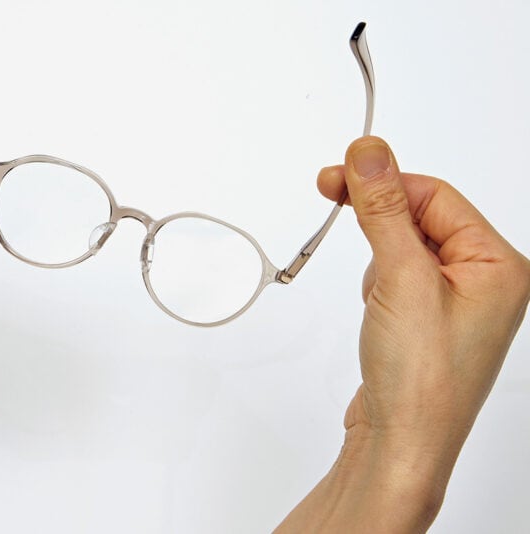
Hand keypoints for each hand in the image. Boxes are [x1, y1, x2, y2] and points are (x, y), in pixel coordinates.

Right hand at [277, 136, 529, 531]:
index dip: (385, 180)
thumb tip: (369, 153)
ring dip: (377, 254)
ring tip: (375, 294)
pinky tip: (375, 307)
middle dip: (380, 219)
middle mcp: (484, 281)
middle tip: (332, 193)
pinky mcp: (426, 318)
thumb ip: (383, 209)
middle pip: (422, 215)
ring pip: (404, 244)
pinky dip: (376, 279)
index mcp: (499, 266)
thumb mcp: (400, 279)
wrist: (400, 444)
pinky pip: (397, 274)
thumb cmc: (420, 380)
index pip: (436, 195)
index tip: (339, 172)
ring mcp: (455, 302)